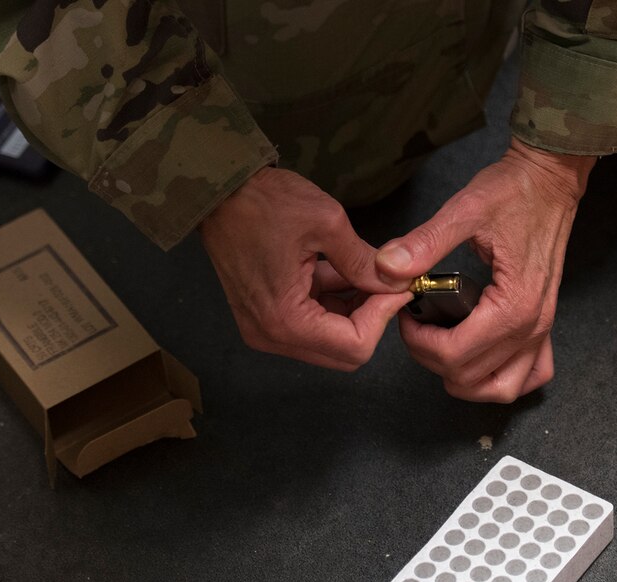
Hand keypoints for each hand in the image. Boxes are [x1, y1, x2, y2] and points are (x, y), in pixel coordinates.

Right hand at [199, 167, 411, 370]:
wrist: (218, 193)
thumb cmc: (262, 203)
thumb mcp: (327, 224)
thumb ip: (365, 262)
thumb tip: (396, 283)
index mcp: (284, 319)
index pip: (354, 346)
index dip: (383, 316)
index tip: (398, 286)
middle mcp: (271, 335)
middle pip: (342, 354)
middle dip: (370, 320)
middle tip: (385, 283)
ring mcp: (265, 329)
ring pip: (329, 342)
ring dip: (352, 313)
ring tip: (364, 272)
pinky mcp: (264, 317)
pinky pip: (310, 326)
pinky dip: (332, 306)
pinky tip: (340, 274)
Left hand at [375, 138, 595, 401]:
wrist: (550, 178)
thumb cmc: (513, 192)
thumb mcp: (463, 210)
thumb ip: (424, 243)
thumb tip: (387, 268)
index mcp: (513, 305)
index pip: (455, 356)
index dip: (418, 343)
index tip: (405, 315)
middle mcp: (532, 325)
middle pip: (471, 378)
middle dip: (432, 359)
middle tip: (417, 326)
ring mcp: (542, 329)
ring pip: (502, 388)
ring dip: (465, 380)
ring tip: (441, 347)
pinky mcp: (543, 324)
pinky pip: (530, 373)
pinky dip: (502, 377)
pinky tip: (480, 358)